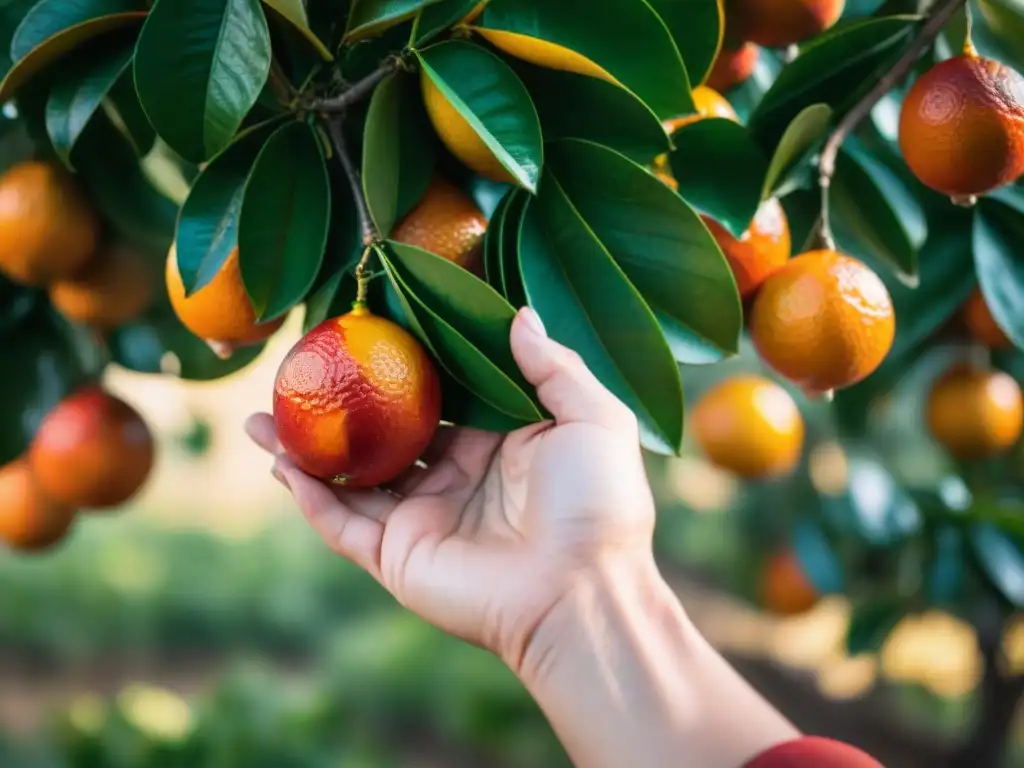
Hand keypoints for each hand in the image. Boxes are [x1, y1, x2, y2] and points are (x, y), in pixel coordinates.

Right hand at [246, 307, 656, 674]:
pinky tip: (281, 463)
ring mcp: (423, 517)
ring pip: (350, 477)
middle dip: (342, 407)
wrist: (584, 592)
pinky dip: (309, 496)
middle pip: (383, 433)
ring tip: (263, 416)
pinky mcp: (399, 556)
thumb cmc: (597, 502)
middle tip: (301, 371)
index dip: (403, 366)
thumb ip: (553, 366)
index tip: (368, 331)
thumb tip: (520, 313)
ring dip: (305, 449)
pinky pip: (343, 523)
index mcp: (496, 443)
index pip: (439, 396)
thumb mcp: (592, 418)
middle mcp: (455, 477)